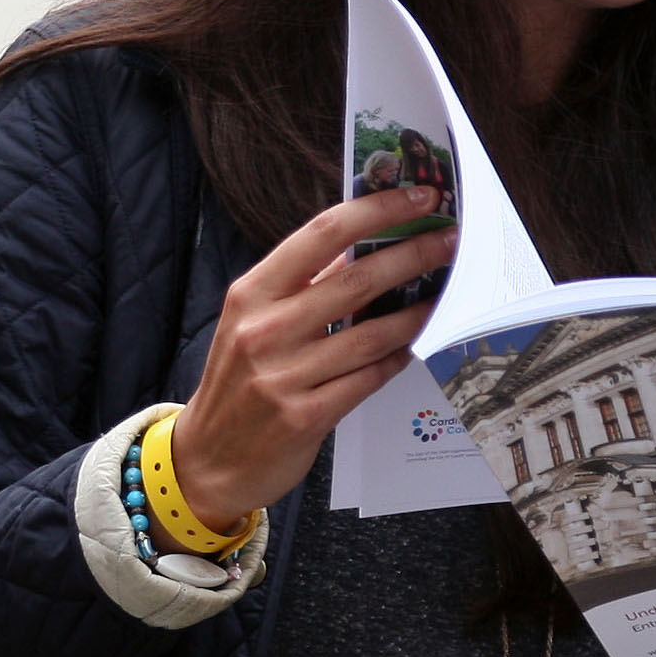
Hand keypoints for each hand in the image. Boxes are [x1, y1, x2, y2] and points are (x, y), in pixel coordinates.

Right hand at [165, 190, 457, 520]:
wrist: (205, 461)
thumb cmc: (238, 383)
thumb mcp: (253, 323)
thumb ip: (302, 288)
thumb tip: (364, 247)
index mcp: (251, 294)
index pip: (322, 234)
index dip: (375, 210)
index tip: (417, 196)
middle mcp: (265, 330)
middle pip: (358, 280)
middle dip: (414, 255)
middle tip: (451, 240)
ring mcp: (284, 375)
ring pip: (373, 333)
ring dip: (418, 311)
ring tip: (447, 294)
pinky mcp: (306, 416)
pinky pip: (369, 377)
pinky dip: (397, 358)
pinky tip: (416, 344)